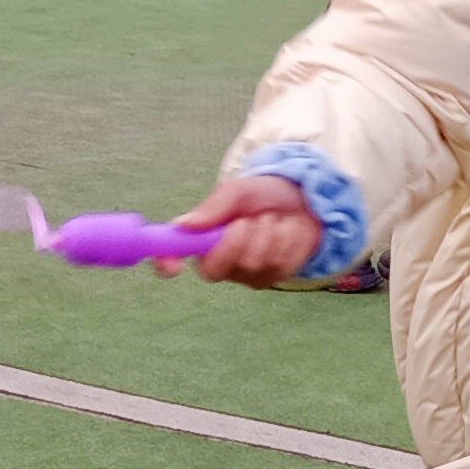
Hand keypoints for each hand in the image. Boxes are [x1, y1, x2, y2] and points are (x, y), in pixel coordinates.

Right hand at [168, 172, 323, 285]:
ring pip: (252, 264)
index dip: (166, 263)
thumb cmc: (262, 194)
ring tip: (269, 219)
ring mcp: (246, 274)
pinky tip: (286, 231)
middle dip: (236, 239)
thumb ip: (214, 208)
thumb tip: (184, 224)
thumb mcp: (238, 191)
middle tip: (248, 218)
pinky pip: (279, 263)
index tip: (172, 265)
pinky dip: (286, 239)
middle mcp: (219, 262)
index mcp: (200, 240)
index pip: (170, 259)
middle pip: (216, 269)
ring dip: (267, 233)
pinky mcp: (274, 276)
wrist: (303, 197)